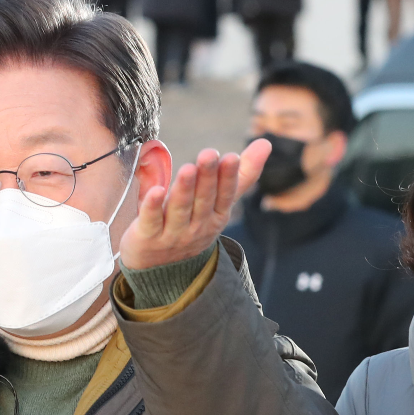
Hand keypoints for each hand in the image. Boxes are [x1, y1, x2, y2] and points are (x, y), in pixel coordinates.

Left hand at [119, 140, 269, 270]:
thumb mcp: (219, 204)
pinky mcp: (148, 237)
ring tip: (188, 168)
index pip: (225, 195)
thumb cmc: (193, 226)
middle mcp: (197, 226)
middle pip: (203, 200)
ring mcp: (173, 234)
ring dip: (185, 189)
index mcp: (216, 216)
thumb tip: (265, 143)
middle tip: (209, 154)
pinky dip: (153, 206)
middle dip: (207, 177)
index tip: (231, 157)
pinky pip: (152, 220)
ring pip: (180, 209)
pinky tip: (155, 191)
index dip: (228, 177)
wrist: (162, 271)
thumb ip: (241, 175)